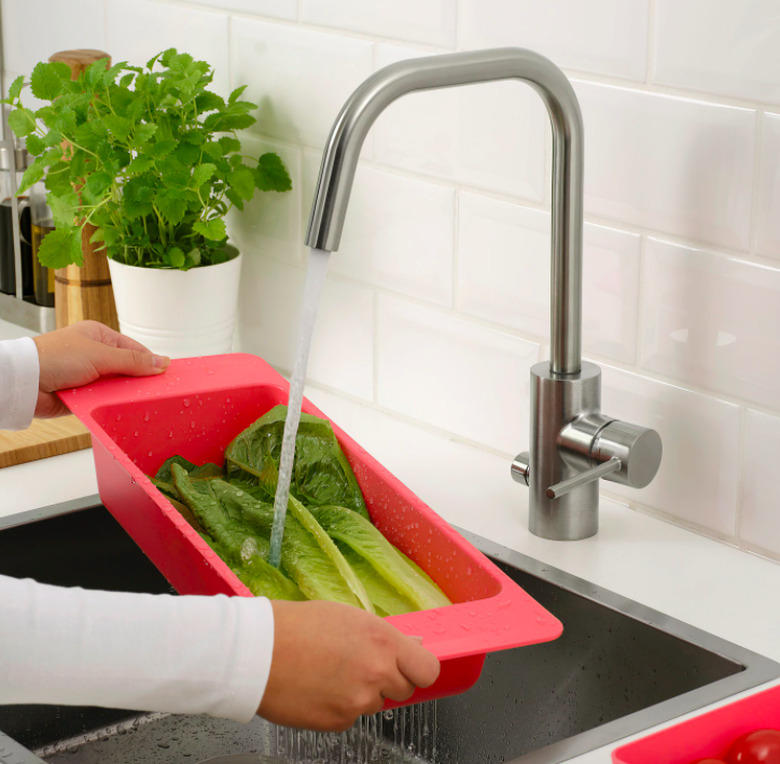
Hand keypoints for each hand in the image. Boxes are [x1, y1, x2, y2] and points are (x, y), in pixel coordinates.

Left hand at [33, 320, 169, 417]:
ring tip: (132, 401)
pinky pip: (104, 401)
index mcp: (99, 336)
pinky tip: (115, 408)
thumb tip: (162, 362)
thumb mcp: (101, 355)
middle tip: (151, 391)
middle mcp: (94, 355)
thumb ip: (133, 361)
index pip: (134, 348)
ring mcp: (88, 376)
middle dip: (136, 381)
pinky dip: (108, 405)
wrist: (24, 382)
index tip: (164, 374)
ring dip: (121, 395)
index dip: (149, 362)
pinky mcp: (82, 395)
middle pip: (127, 370)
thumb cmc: (53, 358)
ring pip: (117, 388)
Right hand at [259, 600, 440, 731]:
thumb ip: (384, 636)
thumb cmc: (298, 626)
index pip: (428, 669)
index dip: (419, 669)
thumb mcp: (349, 617)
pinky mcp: (338, 722)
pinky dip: (339, 706)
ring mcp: (358, 702)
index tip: (410, 666)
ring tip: (332, 672)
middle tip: (362, 665)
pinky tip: (319, 686)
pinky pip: (350, 716)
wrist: (257, 652)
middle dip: (389, 680)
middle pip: (404, 690)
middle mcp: (377, 673)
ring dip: (362, 693)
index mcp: (383, 641)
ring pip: (375, 704)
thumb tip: (413, 645)